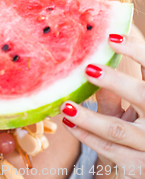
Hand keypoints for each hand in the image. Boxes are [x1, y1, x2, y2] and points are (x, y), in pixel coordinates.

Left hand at [60, 33, 144, 178]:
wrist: (143, 165)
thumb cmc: (135, 128)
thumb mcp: (130, 107)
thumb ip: (115, 90)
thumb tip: (89, 61)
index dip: (136, 50)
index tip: (111, 38)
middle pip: (143, 96)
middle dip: (116, 81)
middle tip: (88, 68)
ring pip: (117, 129)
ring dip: (89, 117)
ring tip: (66, 105)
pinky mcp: (136, 166)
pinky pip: (107, 149)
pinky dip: (85, 135)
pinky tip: (68, 123)